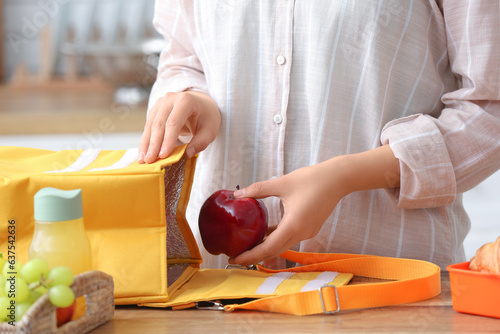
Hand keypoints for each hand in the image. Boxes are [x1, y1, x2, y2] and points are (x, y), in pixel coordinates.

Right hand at [138, 91, 220, 162]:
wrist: (201, 103)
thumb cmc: (206, 117)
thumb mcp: (210, 130)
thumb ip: (200, 142)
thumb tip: (187, 155)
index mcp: (186, 101)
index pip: (174, 122)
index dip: (167, 140)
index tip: (163, 155)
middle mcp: (170, 99)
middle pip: (159, 124)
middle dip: (154, 144)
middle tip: (150, 161)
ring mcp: (161, 103)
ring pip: (150, 125)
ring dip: (146, 143)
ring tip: (143, 160)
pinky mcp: (155, 109)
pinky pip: (148, 126)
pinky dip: (146, 140)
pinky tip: (143, 153)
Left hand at [228, 158, 348, 265]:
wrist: (338, 179)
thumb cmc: (312, 179)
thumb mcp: (282, 183)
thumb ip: (259, 189)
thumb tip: (237, 195)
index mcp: (293, 225)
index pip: (268, 248)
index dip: (250, 256)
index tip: (235, 259)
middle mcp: (301, 233)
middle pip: (274, 251)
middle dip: (254, 256)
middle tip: (235, 256)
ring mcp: (307, 232)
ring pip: (282, 245)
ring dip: (265, 248)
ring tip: (247, 246)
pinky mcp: (310, 228)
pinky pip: (289, 238)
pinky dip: (276, 239)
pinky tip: (264, 233)